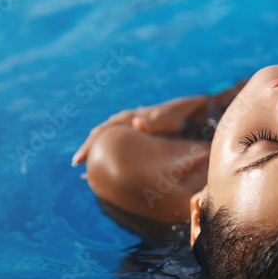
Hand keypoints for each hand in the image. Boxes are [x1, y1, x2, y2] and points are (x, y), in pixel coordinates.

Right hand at [72, 96, 207, 165]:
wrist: (199, 110)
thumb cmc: (186, 114)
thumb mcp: (174, 116)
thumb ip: (158, 120)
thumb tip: (137, 124)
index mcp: (134, 116)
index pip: (107, 129)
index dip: (94, 143)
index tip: (81, 159)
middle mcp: (131, 119)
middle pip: (105, 132)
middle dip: (91, 146)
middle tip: (78, 162)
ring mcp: (137, 127)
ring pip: (112, 137)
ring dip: (101, 150)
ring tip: (89, 168)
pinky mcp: (144, 135)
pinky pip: (125, 143)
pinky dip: (116, 153)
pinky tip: (111, 167)